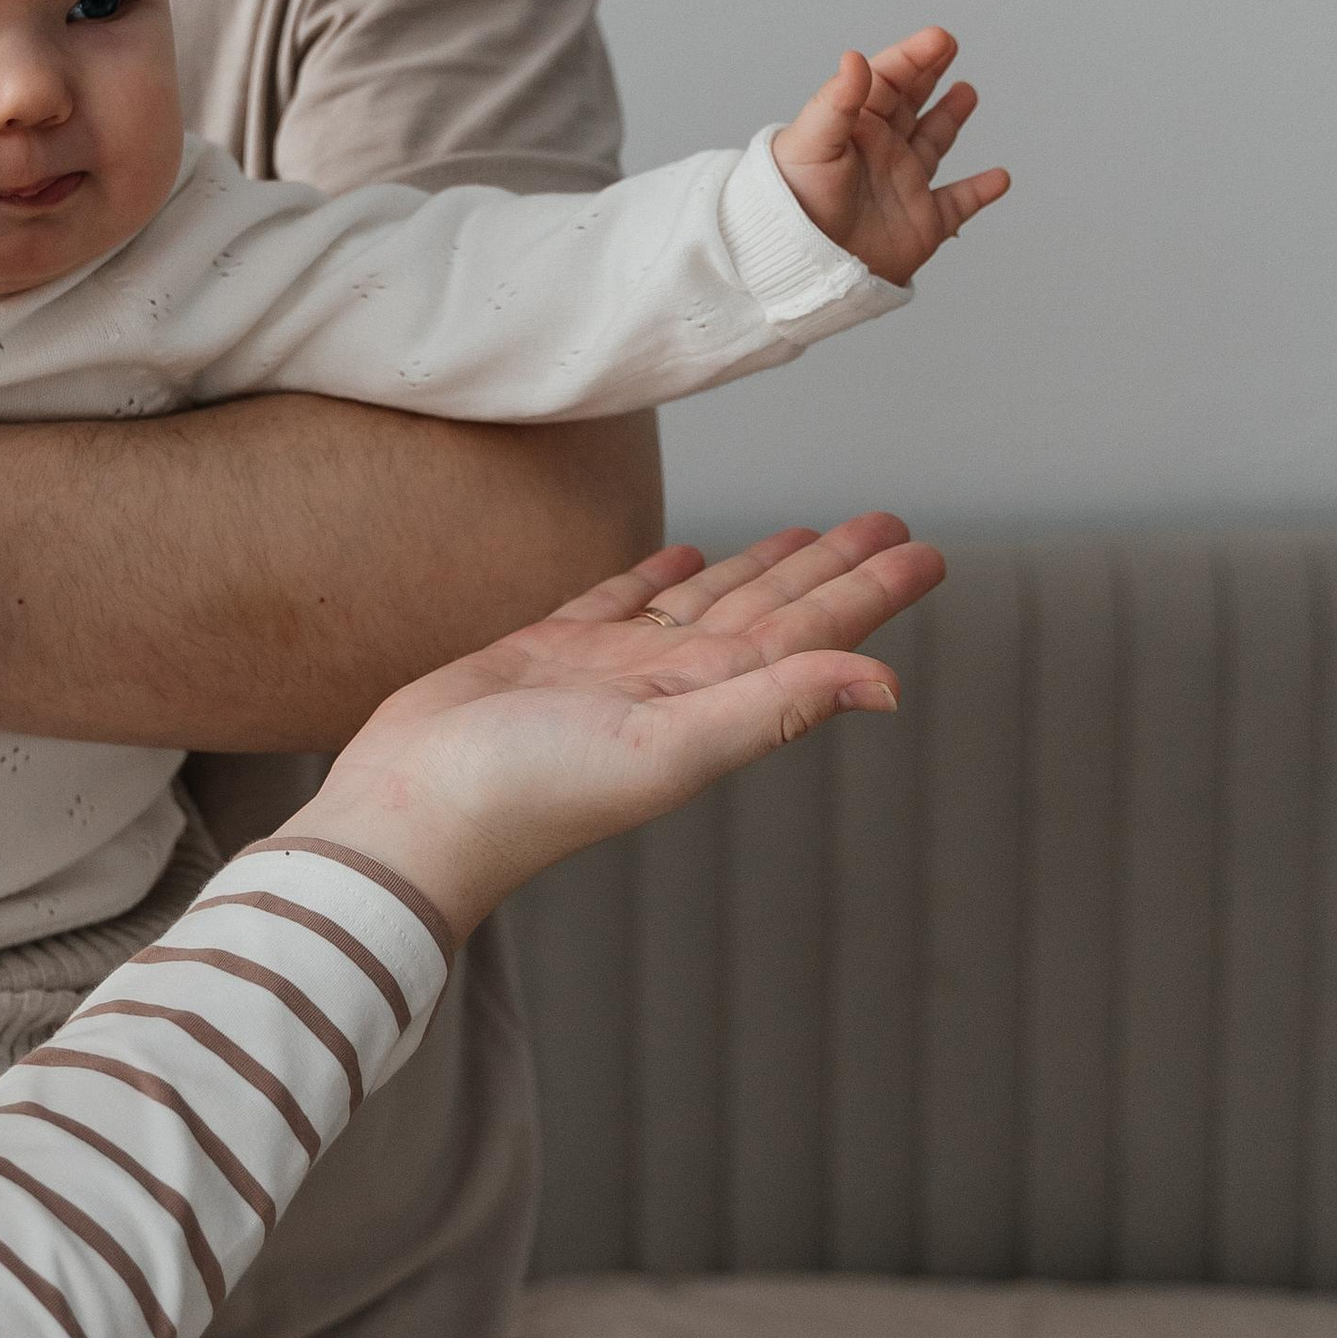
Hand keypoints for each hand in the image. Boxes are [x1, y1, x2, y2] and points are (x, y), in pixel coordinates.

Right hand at [302, 515, 941, 944]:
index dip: (868, 592)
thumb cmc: (527, 794)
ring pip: (702, 603)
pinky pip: (616, 605)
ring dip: (755, 566)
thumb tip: (887, 684)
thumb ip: (772, 706)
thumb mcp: (667, 748)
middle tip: (886, 521)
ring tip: (802, 530)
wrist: (411, 816)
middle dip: (829, 567)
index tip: (926, 551)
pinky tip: (680, 557)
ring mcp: (608, 673)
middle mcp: (669, 686)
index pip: (809, 636)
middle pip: (769, 611)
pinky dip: (651, 579)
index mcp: (708, 703)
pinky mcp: (543, 657)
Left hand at [769, 27, 1008, 285]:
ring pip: (933, 142)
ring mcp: (903, 185)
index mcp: (854, 128)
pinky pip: (958, 203)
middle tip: (948, 46)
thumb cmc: (789, 204)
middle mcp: (880, 152)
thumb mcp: (810, 144)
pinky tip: (999, 177)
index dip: (912, 57)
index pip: (886, 82)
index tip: (938, 39)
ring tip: (967, 91)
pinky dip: (980, 191)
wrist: (798, 267)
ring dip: (950, 117)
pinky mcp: (921, 223)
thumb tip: (856, 58)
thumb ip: (837, 101)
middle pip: (910, 103)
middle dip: (928, 74)